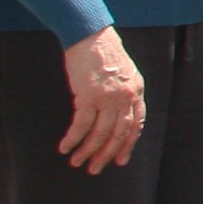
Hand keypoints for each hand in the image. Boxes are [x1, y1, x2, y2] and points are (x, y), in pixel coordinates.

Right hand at [58, 29, 145, 173]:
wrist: (89, 34)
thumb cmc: (103, 51)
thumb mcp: (124, 72)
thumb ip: (123, 92)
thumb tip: (115, 114)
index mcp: (137, 91)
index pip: (137, 125)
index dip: (128, 144)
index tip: (120, 160)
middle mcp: (126, 97)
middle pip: (119, 134)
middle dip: (106, 154)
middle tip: (95, 169)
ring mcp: (108, 98)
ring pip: (100, 134)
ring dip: (88, 151)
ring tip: (77, 163)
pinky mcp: (88, 96)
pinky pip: (81, 125)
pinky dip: (73, 139)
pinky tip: (65, 148)